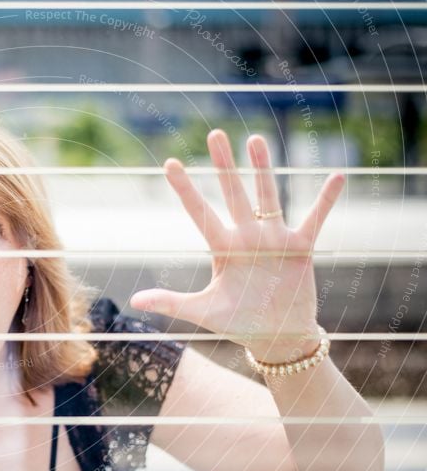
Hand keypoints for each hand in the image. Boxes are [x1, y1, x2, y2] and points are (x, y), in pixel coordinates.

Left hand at [130, 130, 343, 363]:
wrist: (276, 337)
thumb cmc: (238, 323)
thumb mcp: (203, 312)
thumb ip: (171, 302)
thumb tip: (134, 300)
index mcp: (222, 248)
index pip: (199, 212)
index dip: (186, 189)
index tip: (170, 163)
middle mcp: (246, 237)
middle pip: (233, 193)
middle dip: (224, 164)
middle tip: (215, 133)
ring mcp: (274, 239)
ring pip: (267, 196)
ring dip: (263, 168)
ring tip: (255, 139)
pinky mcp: (301, 248)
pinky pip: (315, 219)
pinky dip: (326, 200)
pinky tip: (337, 177)